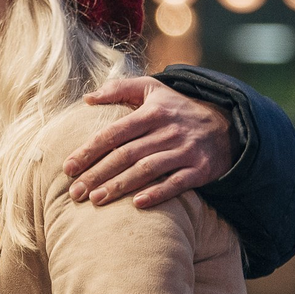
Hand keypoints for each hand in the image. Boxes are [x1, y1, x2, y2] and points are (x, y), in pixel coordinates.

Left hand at [63, 77, 236, 207]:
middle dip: (98, 174)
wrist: (226, 126)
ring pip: (147, 170)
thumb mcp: (153, 89)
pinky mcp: (201, 169)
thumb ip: (120, 89)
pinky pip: (177, 184)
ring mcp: (186, 150)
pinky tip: (137, 204)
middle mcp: (168, 130)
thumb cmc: (178, 109)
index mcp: (153, 111)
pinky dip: (158, 194)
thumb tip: (87, 98)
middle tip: (75, 192)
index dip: (89, 150)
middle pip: (126, 154)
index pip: (114, 132)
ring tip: (96, 200)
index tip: (68, 167)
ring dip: (120, 186)